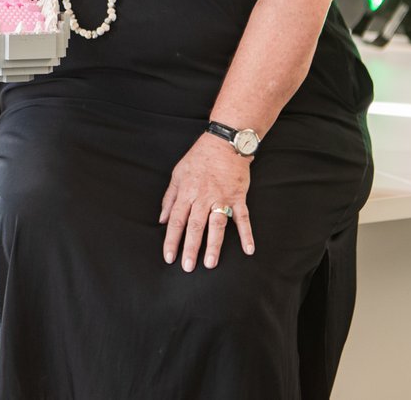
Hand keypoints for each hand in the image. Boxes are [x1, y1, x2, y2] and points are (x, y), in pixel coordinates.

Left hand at [159, 134, 255, 271]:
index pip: (176, 220)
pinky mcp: (238, 197)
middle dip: (190, 248)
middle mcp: (203, 197)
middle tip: (188, 267)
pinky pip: (243, 218)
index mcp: (186, 192)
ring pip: (216, 225)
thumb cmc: (198, 159)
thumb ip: (169, 198)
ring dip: (214, 245)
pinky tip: (248, 250)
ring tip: (210, 263)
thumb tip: (162, 219)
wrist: (224, 143)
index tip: (169, 257)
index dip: (172, 240)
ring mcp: (221, 198)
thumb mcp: (177, 174)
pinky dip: (246, 234)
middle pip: (195, 226)